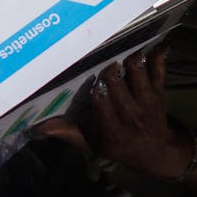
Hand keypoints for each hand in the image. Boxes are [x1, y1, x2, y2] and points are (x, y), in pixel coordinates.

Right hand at [36, 46, 194, 176]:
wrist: (155, 151)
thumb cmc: (117, 145)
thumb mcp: (91, 144)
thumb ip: (67, 133)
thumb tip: (37, 128)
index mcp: (111, 129)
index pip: (101, 103)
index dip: (96, 88)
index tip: (88, 77)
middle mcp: (130, 114)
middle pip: (118, 84)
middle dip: (109, 70)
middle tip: (101, 58)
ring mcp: (147, 101)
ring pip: (138, 73)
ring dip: (130, 59)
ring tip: (121, 49)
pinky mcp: (160, 91)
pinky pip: (160, 70)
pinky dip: (158, 56)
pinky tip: (156, 44)